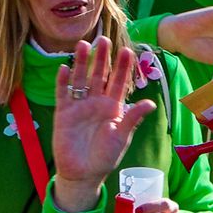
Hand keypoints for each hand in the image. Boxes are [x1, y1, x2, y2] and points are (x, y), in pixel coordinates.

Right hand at [47, 33, 152, 199]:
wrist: (83, 174)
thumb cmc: (105, 157)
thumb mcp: (121, 137)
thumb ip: (132, 118)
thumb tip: (150, 102)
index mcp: (113, 107)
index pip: (118, 82)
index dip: (123, 67)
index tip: (127, 51)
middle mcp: (96, 103)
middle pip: (99, 75)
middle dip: (102, 58)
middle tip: (104, 39)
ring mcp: (79, 107)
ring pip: (80, 79)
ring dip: (81, 63)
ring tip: (83, 45)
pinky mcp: (63, 113)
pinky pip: (62, 93)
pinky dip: (62, 81)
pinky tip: (64, 67)